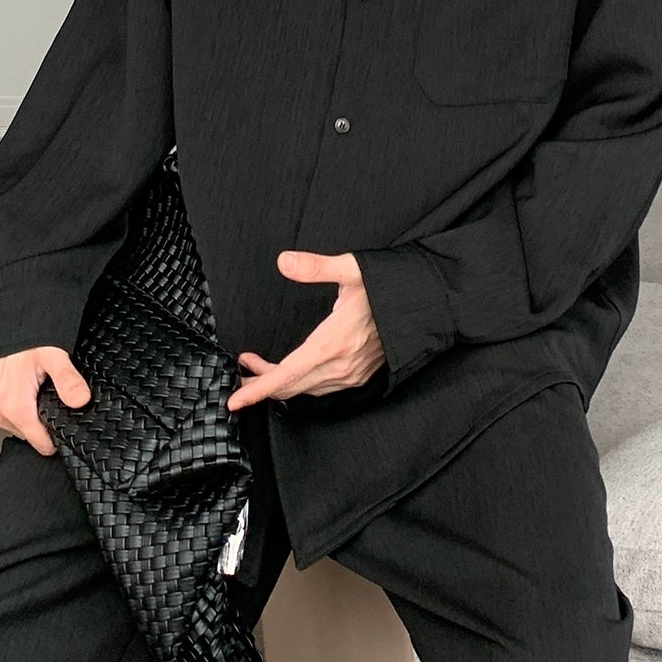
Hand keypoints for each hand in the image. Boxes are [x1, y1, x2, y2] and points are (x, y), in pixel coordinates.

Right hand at [0, 345, 89, 454]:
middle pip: (31, 435)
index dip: (58, 434)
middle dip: (43, 419)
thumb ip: (68, 380)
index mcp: (13, 406)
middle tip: (48, 392)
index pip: (41, 444)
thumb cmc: (23, 338)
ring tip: (35, 388)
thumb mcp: (53, 355)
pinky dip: (17, 408)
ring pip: (19, 427)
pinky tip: (23, 388)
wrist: (1, 324)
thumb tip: (81, 399)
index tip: (64, 417)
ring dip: (30, 413)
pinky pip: (6, 417)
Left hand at [226, 250, 385, 409]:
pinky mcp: (359, 376)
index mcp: (333, 343)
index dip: (258, 389)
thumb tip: (284, 262)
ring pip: (305, 389)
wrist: (426, 306)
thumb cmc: (391, 288)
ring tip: (258, 368)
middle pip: (290, 387)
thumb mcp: (353, 269)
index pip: (286, 374)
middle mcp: (341, 365)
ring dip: (279, 383)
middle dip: (260, 383)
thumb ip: (316, 267)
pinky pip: (321, 388)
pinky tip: (292, 371)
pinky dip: (300, 383)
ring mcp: (351, 374)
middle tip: (241, 371)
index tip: (235, 400)